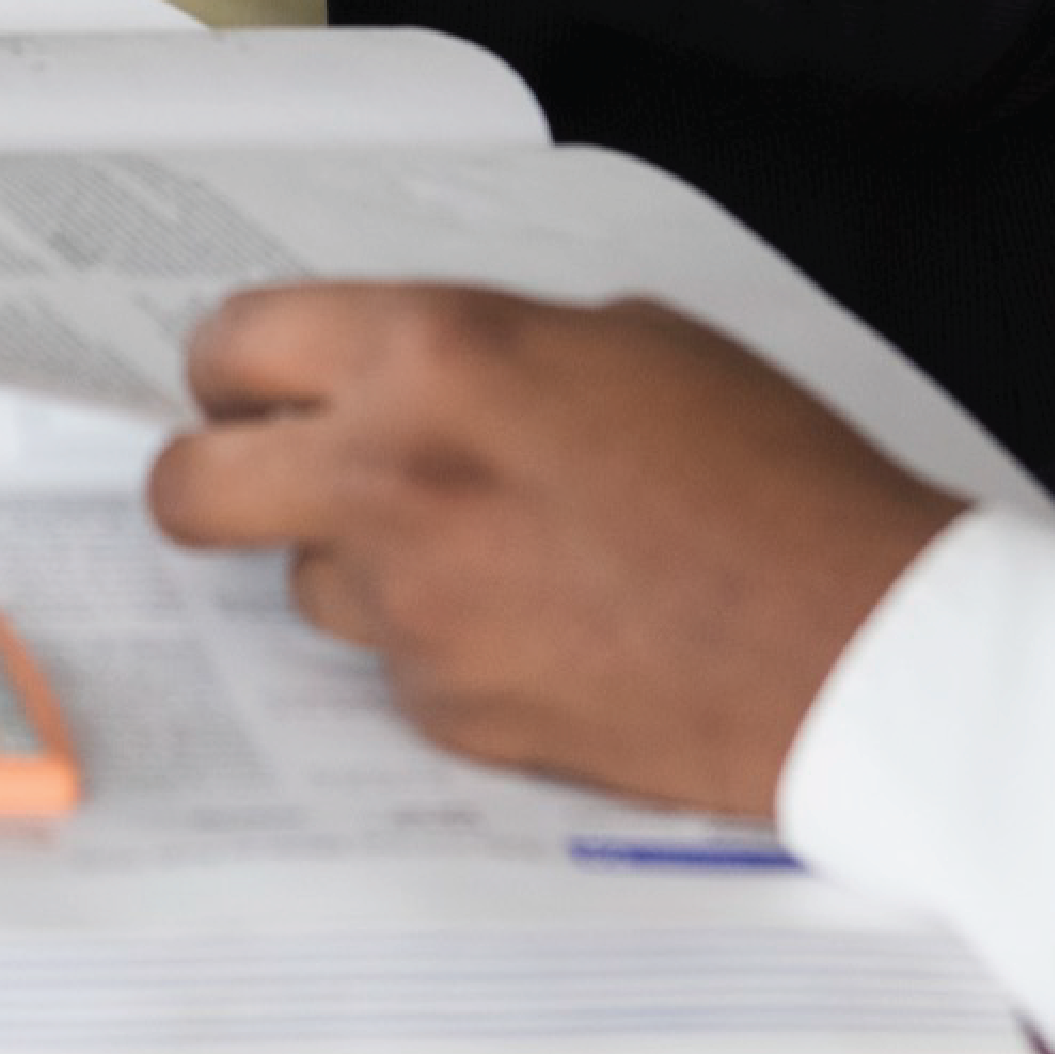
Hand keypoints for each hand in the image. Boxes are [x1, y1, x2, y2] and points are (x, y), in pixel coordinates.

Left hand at [144, 283, 964, 819]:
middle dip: (212, 475)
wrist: (859, 644)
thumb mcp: (629, 340)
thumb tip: (399, 371)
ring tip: (489, 551)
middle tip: (259, 473)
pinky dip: (444, 644)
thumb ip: (485, 346)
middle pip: (195, 488)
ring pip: (306, 582)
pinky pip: (396, 665)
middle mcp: (395, 483)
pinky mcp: (449, 712)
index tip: (244, 383)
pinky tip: (544, 624)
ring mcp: (413, 612)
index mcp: (436, 358)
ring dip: (362, 564)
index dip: (233, 366)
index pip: (236, 343)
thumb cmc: (776, 480)